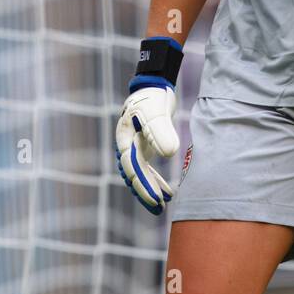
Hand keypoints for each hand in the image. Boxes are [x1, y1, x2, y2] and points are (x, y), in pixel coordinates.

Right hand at [115, 84, 179, 214]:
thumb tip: (169, 154)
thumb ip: (162, 132)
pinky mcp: (144, 147)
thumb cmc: (153, 98)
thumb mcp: (157, 113)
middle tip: (159, 209)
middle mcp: (126, 146)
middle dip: (145, 192)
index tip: (157, 199)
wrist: (154, 85)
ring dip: (151, 188)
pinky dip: (156, 179)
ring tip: (164, 204)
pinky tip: (169, 191)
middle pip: (134, 175)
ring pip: (140, 174)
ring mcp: (134, 147)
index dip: (144, 185)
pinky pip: (147, 168)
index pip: (133, 168)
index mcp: (125, 140)